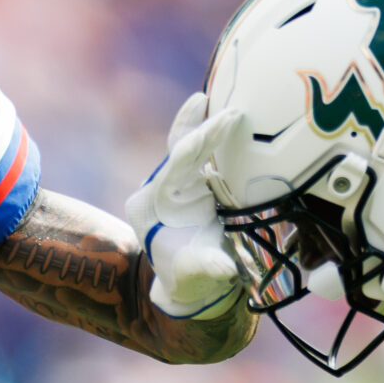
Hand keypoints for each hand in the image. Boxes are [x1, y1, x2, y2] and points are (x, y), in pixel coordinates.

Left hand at [125, 92, 244, 319]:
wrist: (186, 283)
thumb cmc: (191, 280)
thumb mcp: (198, 275)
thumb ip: (208, 267)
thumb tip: (225, 269)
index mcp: (153, 204)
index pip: (179, 162)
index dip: (204, 139)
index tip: (228, 120)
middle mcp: (161, 188)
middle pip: (179, 147)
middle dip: (201, 125)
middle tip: (230, 106)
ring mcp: (175, 184)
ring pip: (185, 145)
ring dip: (200, 122)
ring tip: (215, 99)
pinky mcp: (191, 185)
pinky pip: (198, 155)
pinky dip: (210, 136)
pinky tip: (227, 117)